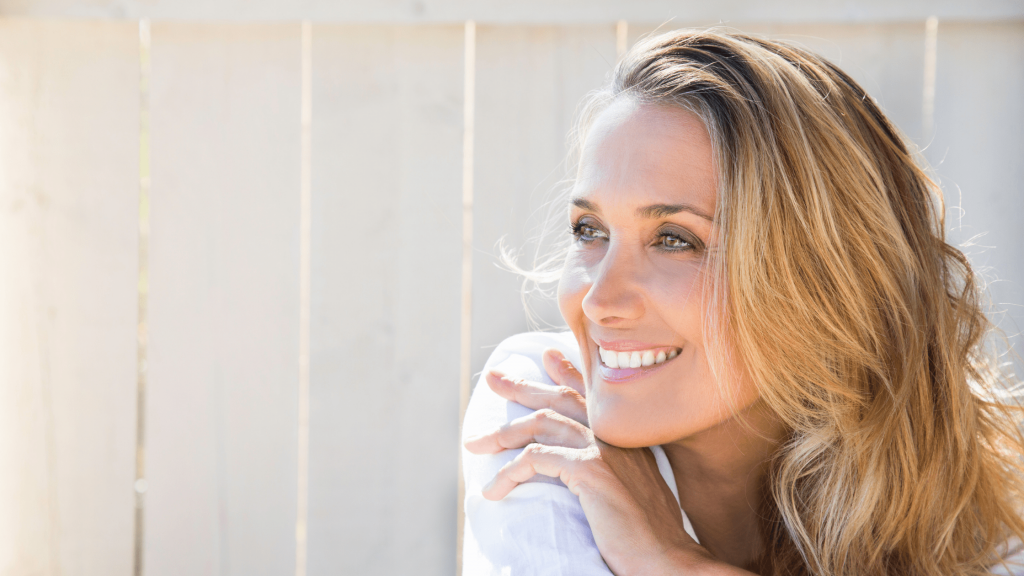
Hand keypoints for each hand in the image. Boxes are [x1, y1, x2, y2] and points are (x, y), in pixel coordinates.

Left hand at [464, 348, 717, 575]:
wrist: (666, 559)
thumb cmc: (650, 535)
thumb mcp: (634, 491)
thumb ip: (616, 470)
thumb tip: (585, 472)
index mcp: (627, 436)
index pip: (592, 394)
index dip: (568, 372)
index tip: (547, 356)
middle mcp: (616, 434)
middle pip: (561, 398)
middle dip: (522, 385)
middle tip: (494, 377)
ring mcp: (604, 448)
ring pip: (541, 423)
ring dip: (502, 433)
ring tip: (475, 444)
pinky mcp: (590, 470)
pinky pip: (536, 458)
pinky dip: (509, 472)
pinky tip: (494, 489)